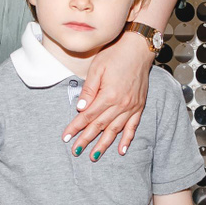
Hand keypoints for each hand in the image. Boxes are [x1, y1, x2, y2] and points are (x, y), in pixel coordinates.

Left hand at [66, 30, 152, 161]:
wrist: (138, 48)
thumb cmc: (115, 54)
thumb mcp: (96, 68)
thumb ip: (88, 89)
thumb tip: (80, 108)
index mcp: (108, 95)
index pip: (87, 116)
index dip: (75, 127)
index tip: (66, 137)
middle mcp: (121, 104)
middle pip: (99, 126)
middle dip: (86, 139)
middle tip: (75, 151)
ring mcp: (132, 107)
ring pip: (115, 130)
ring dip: (104, 144)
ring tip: (93, 156)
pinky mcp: (139, 106)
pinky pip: (133, 127)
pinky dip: (127, 139)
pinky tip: (121, 150)